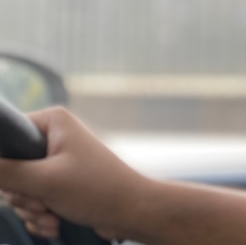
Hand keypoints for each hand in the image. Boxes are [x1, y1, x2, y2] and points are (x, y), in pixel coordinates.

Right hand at [0, 107, 148, 239]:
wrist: (132, 212)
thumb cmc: (98, 189)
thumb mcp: (44, 181)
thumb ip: (5, 172)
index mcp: (53, 122)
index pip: (6, 136)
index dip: (5, 164)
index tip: (19, 182)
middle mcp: (54, 137)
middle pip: (9, 168)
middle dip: (23, 195)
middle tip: (42, 202)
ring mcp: (56, 162)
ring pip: (19, 190)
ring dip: (31, 210)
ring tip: (52, 216)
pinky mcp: (59, 184)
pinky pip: (33, 201)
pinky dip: (40, 217)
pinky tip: (55, 224)